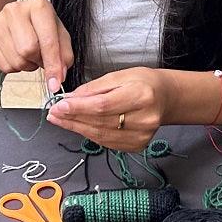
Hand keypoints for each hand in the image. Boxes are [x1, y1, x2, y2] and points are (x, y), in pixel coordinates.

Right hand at [0, 0, 72, 91]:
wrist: (15, 26)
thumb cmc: (42, 30)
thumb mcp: (60, 36)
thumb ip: (65, 55)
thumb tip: (59, 76)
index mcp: (39, 6)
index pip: (47, 40)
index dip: (54, 64)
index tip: (56, 82)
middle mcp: (15, 10)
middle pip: (28, 50)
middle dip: (39, 61)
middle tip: (42, 58)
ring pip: (16, 61)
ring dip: (28, 66)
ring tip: (31, 55)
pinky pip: (5, 66)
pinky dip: (16, 68)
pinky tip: (18, 56)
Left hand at [46, 67, 175, 150]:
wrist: (166, 98)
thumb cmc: (145, 83)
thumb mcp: (121, 75)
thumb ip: (95, 87)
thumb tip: (71, 99)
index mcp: (142, 95)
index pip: (103, 105)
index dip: (78, 108)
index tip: (59, 106)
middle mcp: (145, 118)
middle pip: (99, 121)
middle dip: (73, 118)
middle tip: (54, 113)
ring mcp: (142, 135)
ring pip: (100, 135)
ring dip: (77, 128)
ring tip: (61, 120)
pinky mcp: (137, 145)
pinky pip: (106, 142)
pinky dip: (90, 134)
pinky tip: (79, 126)